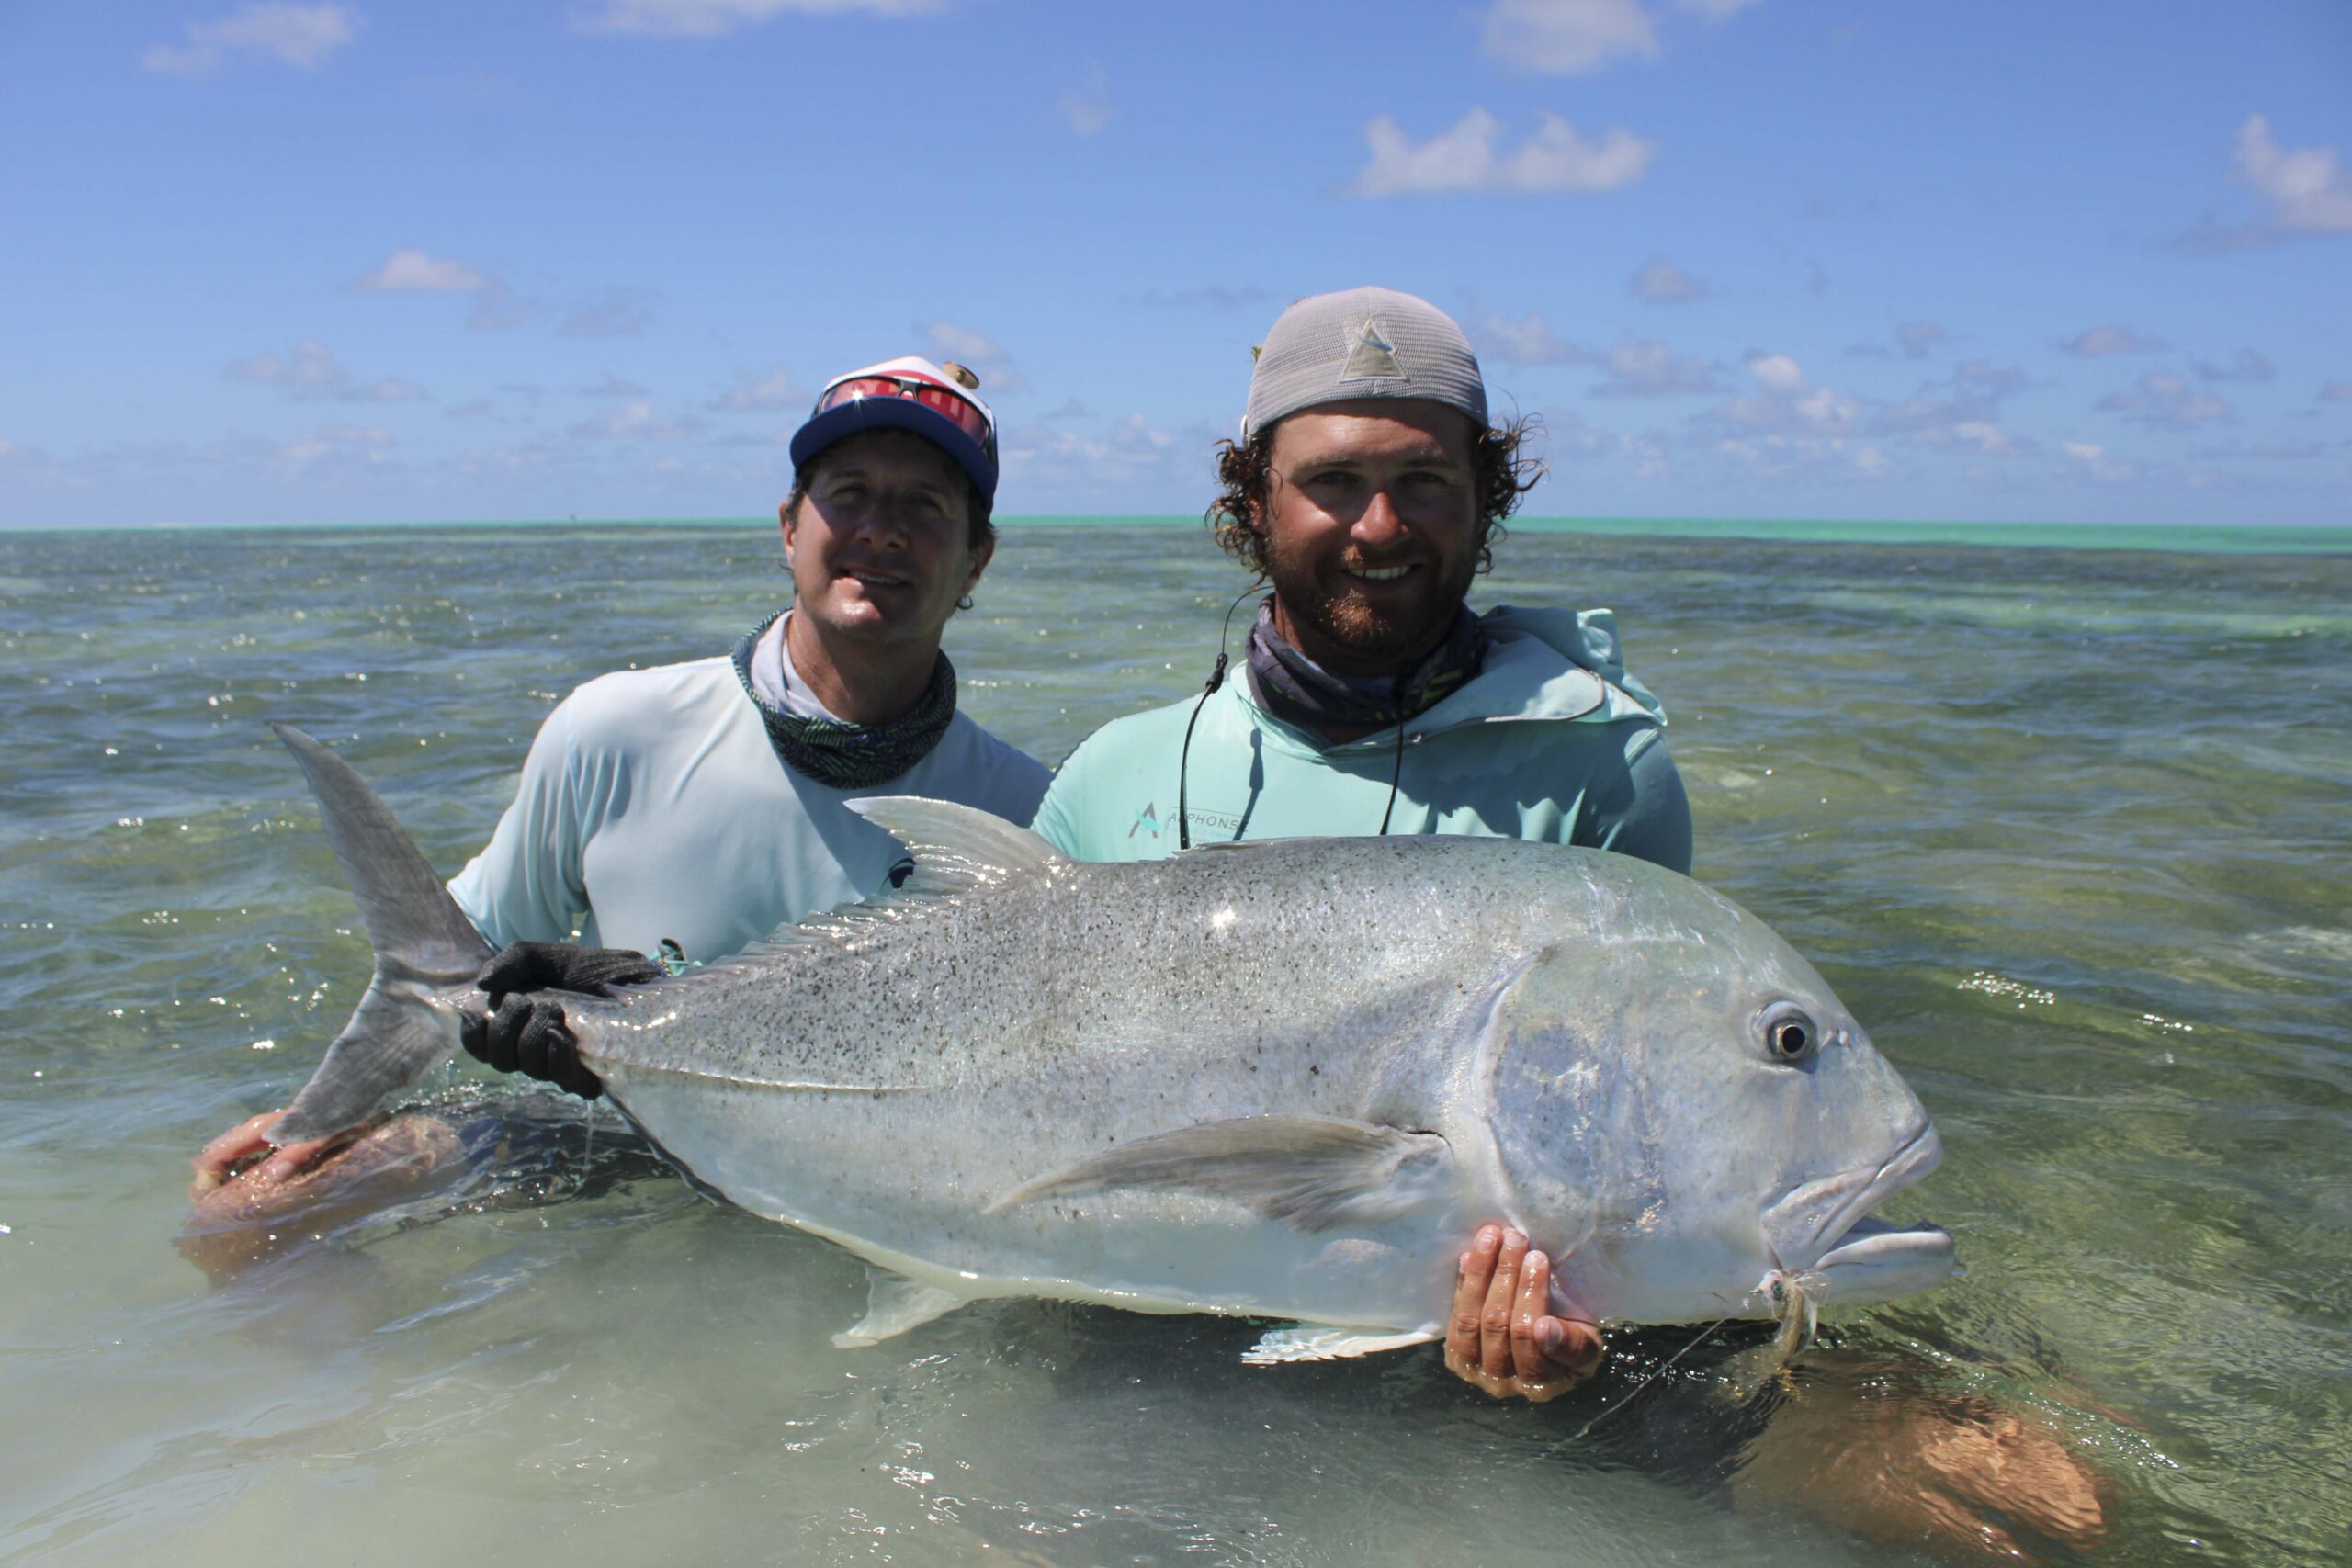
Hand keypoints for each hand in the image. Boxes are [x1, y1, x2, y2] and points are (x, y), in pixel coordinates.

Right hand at [189, 1109, 348, 1199]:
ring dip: (222, 1178)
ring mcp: (261, 1134)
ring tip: (224, 1205)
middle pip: (217, 1155)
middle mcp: (253, 1131)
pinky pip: (244, 1157)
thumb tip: (274, 1175)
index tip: (207, 1201)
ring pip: (229, 1156)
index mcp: (257, 1130)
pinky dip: (237, 1174)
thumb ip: (298, 1152)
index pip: (216, 1152)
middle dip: (209, 1180)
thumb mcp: (318, 1136)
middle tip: (212, 1208)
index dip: (205, 1177)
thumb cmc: (330, 1116)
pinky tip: (247, 1191)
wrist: (346, 1097)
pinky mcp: (271, 1140)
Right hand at [456, 941, 662, 1100]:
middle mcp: (536, 1049)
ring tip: (553, 1009)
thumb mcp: (547, 956)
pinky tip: (562, 1036)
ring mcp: (563, 1063)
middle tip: (526, 1002)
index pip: (481, 1046)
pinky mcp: (593, 1074)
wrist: (638, 975)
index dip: (473, 1036)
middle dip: (506, 1030)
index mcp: (518, 1025)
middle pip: (502, 1060)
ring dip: (533, 1038)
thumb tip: (483, 984)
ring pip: (530, 1069)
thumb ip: (513, 962)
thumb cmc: (591, 968)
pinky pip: (566, 1082)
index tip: (479, 1014)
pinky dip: (558, 1058)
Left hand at [1444, 1224, 1603, 1401]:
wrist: (1544, 1355)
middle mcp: (1503, 1384)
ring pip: (1470, 1319)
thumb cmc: (1573, 1343)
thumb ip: (1572, 1344)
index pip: (1529, 1337)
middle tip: (1516, 1238)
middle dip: (1506, 1275)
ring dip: (1480, 1273)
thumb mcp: (1587, 1345)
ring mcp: (1474, 1371)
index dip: (1530, 1295)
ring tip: (1493, 1237)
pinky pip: (1454, 1317)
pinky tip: (1469, 1255)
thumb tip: (1545, 1330)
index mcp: (1541, 1384)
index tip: (1537, 1258)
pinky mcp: (1456, 1356)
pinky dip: (1463, 1284)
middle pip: (1497, 1325)